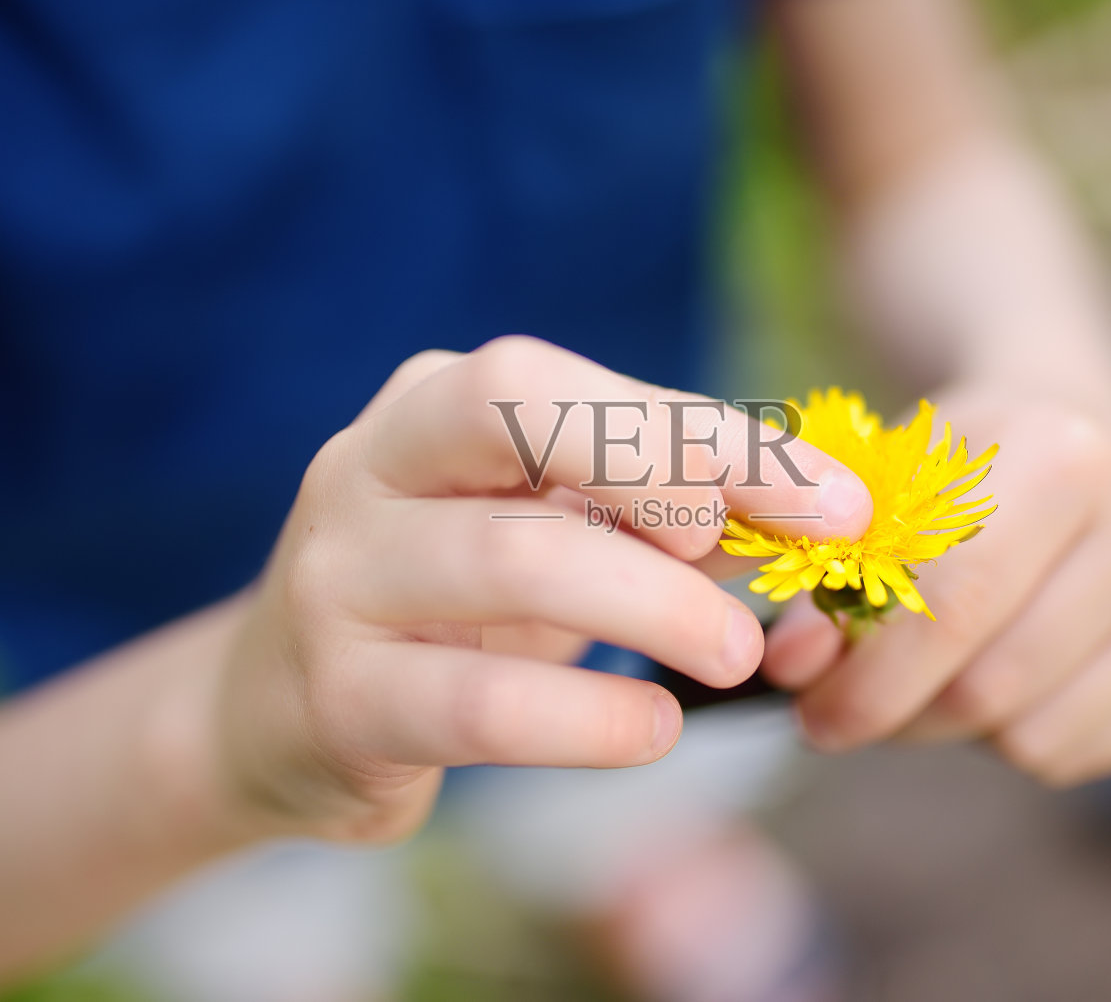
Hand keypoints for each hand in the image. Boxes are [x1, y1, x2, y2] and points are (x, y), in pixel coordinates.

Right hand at [178, 336, 872, 843]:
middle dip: (669, 477)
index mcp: (426, 407)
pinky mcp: (337, 701)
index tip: (834, 501)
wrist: (276, 714)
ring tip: (736, 653)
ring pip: (511, 562)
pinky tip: (654, 729)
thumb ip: (649, 507)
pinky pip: (480, 704)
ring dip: (654, 606)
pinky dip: (588, 718)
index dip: (705, 432)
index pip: (567, 383)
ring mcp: (338, 582)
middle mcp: (364, 469)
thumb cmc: (450, 608)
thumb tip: (814, 510)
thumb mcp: (538, 532)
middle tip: (764, 562)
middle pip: (517, 418)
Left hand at [761, 386, 1110, 785]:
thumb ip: (825, 567)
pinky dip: (1014, 739)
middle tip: (845, 709)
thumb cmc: (958, 470)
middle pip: (993, 684)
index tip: (808, 710)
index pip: (956, 601)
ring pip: (1033, 736)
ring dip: (955, 729)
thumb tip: (795, 663)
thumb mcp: (882, 483)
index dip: (869, 676)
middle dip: (898, 713)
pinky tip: (1001, 676)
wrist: (1078, 441)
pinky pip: (1080, 756)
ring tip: (931, 673)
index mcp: (1066, 454)